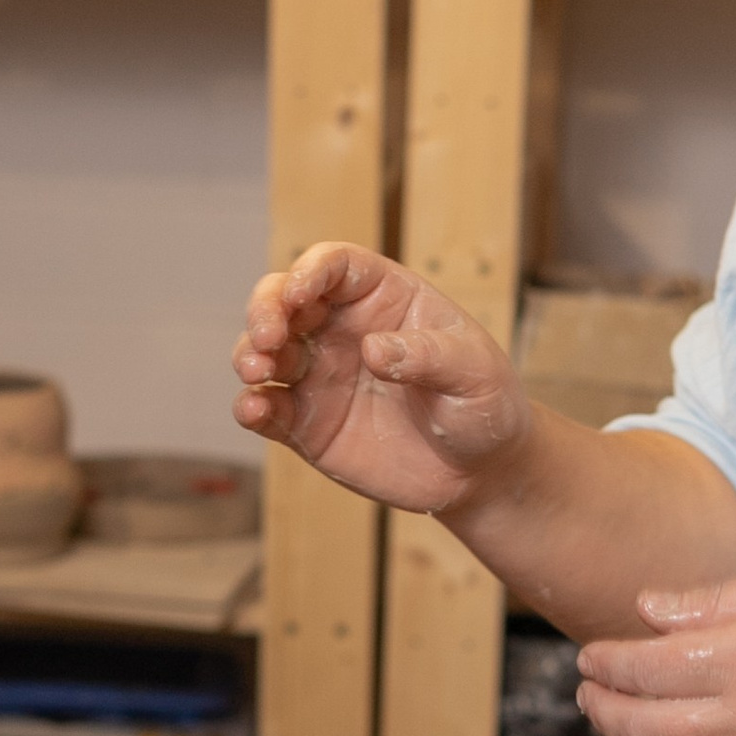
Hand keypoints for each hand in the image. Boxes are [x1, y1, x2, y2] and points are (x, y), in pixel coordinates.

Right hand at [232, 242, 528, 515]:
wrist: (481, 470)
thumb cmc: (485, 404)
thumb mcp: (475, 373)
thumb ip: (428, 356)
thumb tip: (373, 350)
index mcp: (382, 297)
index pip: (334, 265)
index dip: (310, 270)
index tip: (300, 293)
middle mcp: (341, 329)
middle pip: (282, 299)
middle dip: (265, 309)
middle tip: (269, 337)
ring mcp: (320, 376)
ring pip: (264, 352)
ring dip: (250, 355)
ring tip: (258, 371)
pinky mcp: (307, 424)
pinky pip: (267, 409)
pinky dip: (251, 407)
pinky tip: (255, 410)